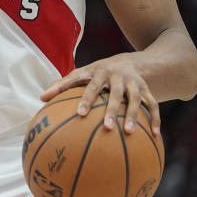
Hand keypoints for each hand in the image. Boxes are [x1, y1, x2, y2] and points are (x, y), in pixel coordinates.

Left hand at [40, 52, 160, 137]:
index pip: (89, 85)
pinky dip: (155, 119)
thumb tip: (41, 98)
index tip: (79, 114)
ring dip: (133, 115)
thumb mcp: (83, 73)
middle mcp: (117, 76)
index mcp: (98, 72)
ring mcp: (133, 83)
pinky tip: (155, 135)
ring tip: (128, 133)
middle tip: (106, 127)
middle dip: (111, 109)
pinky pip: (153, 105)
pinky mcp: (147, 90)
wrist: (133, 61)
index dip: (85, 98)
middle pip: (114, 93)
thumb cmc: (99, 73)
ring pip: (135, 99)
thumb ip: (63, 84)